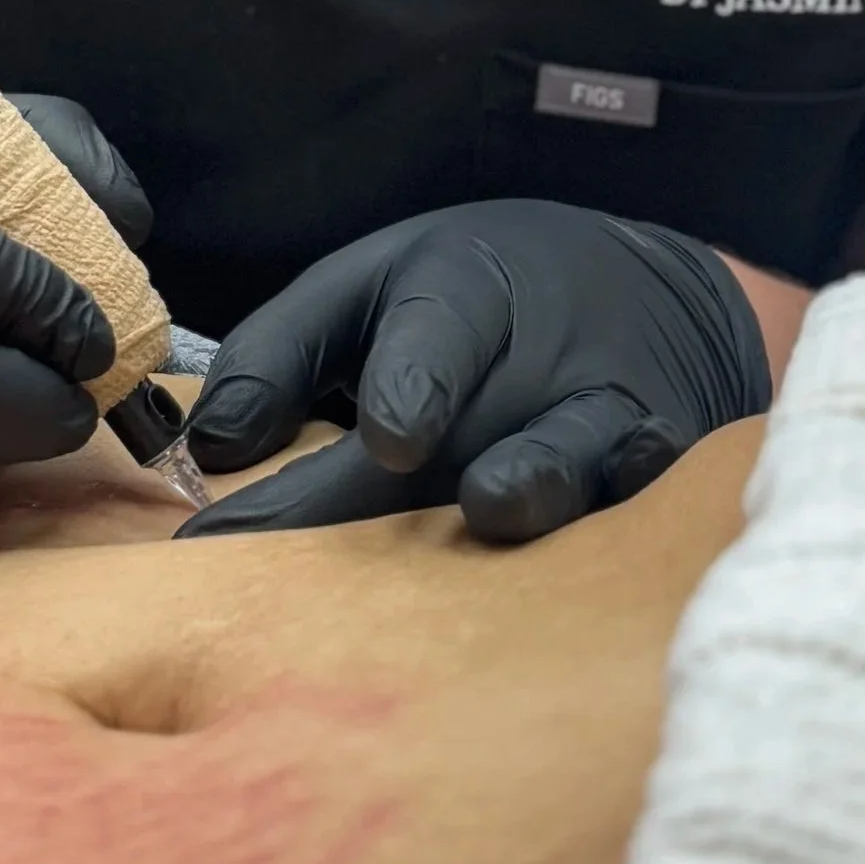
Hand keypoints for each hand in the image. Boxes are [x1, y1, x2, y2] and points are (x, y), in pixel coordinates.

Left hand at [180, 200, 769, 545]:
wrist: (642, 296)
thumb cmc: (468, 301)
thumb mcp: (365, 287)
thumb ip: (281, 352)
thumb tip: (208, 451)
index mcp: (467, 287)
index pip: (442, 325)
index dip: (418, 378)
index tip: (387, 437)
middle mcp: (546, 349)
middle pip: (472, 423)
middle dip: (389, 497)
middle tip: (295, 576)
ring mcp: (614, 413)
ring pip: (574, 458)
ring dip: (535, 486)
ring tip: (492, 511)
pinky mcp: (657, 471)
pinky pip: (642, 503)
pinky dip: (621, 522)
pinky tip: (595, 561)